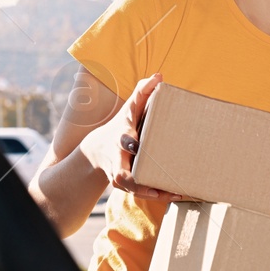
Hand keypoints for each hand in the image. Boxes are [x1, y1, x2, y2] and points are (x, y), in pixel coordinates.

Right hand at [78, 73, 180, 200]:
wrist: (96, 152)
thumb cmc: (120, 126)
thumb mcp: (128, 109)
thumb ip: (143, 92)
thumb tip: (159, 76)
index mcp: (121, 137)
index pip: (122, 138)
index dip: (128, 141)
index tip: (135, 143)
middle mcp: (118, 157)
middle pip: (121, 172)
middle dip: (135, 178)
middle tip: (155, 181)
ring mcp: (119, 173)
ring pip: (129, 186)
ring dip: (149, 190)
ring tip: (172, 192)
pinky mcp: (125, 184)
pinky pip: (137, 192)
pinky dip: (154, 194)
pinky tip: (173, 194)